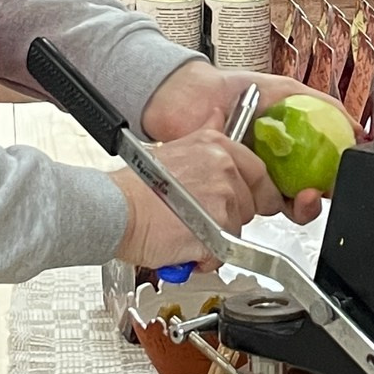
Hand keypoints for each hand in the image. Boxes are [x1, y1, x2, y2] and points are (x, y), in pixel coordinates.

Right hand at [113, 129, 282, 267]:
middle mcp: (224, 169)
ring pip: (236, 231)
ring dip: (215, 238)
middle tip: (199, 218)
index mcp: (218, 146)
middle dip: (229, 217)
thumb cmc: (136, 186)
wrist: (114, 210)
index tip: (247, 202)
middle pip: (250, 205)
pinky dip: (205, 257)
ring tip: (185, 230)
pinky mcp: (217, 231)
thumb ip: (207, 134)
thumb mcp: (176, 147)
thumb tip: (219, 116)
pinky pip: (222, 253)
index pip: (260, 173)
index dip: (255, 193)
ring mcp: (223, 199)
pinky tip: (184, 246)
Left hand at [139, 61, 339, 221]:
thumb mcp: (287, 90)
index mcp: (292, 150)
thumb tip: (356, 128)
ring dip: (296, 207)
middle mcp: (274, 169)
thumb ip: (324, 107)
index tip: (337, 182)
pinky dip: (261, 206)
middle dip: (313, 202)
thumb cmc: (234, 90)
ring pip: (281, 207)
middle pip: (303, 198)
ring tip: (299, 197)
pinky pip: (249, 208)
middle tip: (314, 194)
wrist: (191, 97)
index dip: (332, 183)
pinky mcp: (230, 190)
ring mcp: (252, 182)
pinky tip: (268, 194)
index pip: (320, 175)